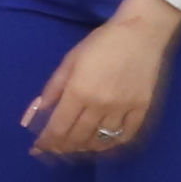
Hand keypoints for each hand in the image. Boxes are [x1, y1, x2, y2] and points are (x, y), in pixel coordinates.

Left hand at [20, 0, 180, 160]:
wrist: (141, 33)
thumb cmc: (101, 43)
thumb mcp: (70, 61)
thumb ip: (53, 88)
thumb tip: (39, 112)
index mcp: (78, 91)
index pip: (58, 127)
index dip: (46, 142)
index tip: (38, 147)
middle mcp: (100, 105)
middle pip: (77, 138)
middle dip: (62, 147)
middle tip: (54, 148)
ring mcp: (123, 109)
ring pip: (100, 141)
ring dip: (84, 147)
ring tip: (75, 146)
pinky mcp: (142, 110)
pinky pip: (125, 137)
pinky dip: (111, 144)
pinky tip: (101, 143)